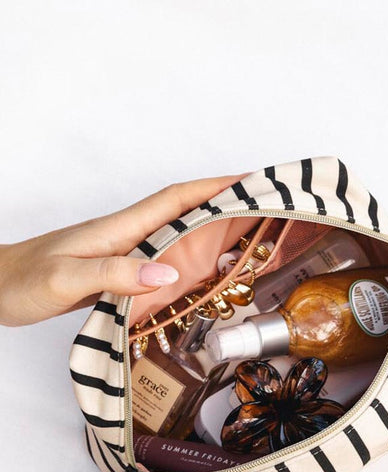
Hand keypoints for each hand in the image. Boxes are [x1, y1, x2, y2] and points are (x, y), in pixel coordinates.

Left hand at [0, 175, 241, 326]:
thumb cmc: (22, 281)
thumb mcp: (66, 279)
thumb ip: (115, 274)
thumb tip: (168, 271)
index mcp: (119, 230)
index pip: (177, 200)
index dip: (215, 187)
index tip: (252, 181)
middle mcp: (128, 238)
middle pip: (187, 214)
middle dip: (228, 205)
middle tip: (269, 208)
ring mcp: (125, 255)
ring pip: (180, 238)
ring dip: (216, 234)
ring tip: (255, 238)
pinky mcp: (120, 275)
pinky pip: (167, 263)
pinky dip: (194, 263)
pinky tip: (206, 275)